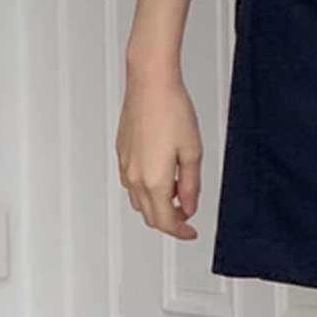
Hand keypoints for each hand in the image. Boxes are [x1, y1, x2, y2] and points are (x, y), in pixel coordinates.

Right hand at [117, 62, 202, 240]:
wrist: (150, 84)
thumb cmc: (172, 110)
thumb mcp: (193, 151)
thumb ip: (191, 184)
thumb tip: (189, 206)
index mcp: (154, 179)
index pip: (165, 221)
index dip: (180, 231)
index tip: (191, 232)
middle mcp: (134, 177)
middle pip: (150, 215)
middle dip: (170, 221)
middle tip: (188, 216)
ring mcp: (126, 165)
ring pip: (139, 200)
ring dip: (158, 205)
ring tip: (180, 193)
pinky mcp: (122, 154)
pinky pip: (133, 184)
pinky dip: (148, 190)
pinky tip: (165, 177)